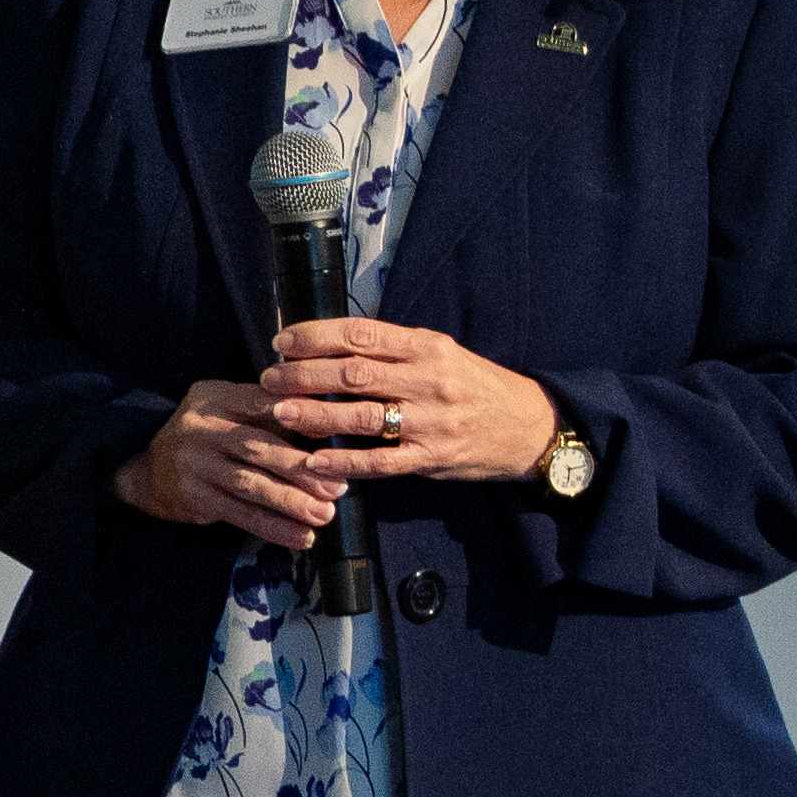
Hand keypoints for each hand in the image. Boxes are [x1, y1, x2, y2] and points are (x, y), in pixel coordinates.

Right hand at [113, 379, 350, 549]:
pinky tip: (300, 538)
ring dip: (291, 502)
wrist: (147, 471)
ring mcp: (194, 464)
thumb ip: (268, 414)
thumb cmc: (206, 437)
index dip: (299, 419)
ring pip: (250, 484)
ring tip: (324, 515)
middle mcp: (201, 427)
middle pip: (258, 447)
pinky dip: (273, 528)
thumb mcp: (227, 410)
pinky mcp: (194, 497)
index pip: (262, 403)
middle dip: (301, 469)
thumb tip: (327, 427)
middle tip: (337, 487)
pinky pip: (240, 515)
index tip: (334, 435)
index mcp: (215, 397)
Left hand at [261, 314, 561, 486]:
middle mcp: (427, 380)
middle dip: (305, 374)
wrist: (528, 426)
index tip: (283, 342)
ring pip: (362, 416)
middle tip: (269, 378)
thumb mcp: (442, 352)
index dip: (317, 337)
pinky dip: (345, 461)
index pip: (362, 335)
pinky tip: (315, 460)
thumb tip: (334, 342)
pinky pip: (381, 461)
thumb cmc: (476, 385)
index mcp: (426, 347)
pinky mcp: (431, 459)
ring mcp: (430, 422)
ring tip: (280, 411)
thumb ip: (394, 348)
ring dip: (316, 414)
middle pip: (354, 373)